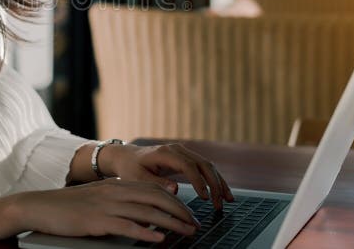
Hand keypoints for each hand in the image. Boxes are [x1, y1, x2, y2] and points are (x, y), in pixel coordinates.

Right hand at [17, 178, 200, 242]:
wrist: (40, 206)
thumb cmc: (68, 206)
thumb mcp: (98, 199)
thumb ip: (120, 202)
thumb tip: (144, 215)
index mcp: (116, 185)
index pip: (153, 189)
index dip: (175, 201)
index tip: (188, 213)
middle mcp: (115, 191)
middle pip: (156, 199)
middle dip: (180, 211)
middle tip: (195, 225)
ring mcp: (107, 206)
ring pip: (147, 212)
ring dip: (171, 223)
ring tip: (186, 232)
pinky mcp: (97, 221)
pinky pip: (127, 226)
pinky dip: (145, 232)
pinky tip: (158, 239)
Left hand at [99, 143, 233, 209]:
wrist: (126, 157)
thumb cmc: (130, 168)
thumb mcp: (137, 178)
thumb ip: (155, 183)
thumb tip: (175, 188)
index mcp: (164, 153)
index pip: (188, 166)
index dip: (198, 182)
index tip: (205, 198)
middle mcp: (176, 149)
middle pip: (203, 164)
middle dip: (214, 184)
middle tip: (220, 204)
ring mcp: (183, 152)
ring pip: (207, 165)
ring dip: (219, 182)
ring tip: (227, 200)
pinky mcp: (186, 157)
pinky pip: (205, 167)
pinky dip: (215, 179)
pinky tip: (222, 192)